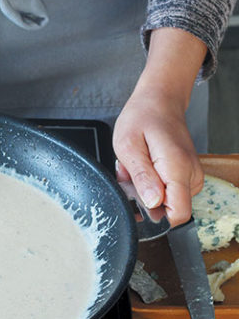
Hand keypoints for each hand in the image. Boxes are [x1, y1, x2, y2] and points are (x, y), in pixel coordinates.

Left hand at [113, 89, 202, 225]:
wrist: (159, 100)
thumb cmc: (142, 117)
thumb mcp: (129, 146)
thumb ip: (142, 177)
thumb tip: (153, 204)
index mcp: (177, 169)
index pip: (178, 214)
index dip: (155, 218)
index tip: (135, 204)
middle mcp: (190, 175)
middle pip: (167, 209)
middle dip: (142, 199)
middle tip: (128, 174)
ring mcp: (190, 175)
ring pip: (164, 201)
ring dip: (142, 189)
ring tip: (134, 166)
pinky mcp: (186, 175)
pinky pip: (165, 190)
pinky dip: (148, 182)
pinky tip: (141, 166)